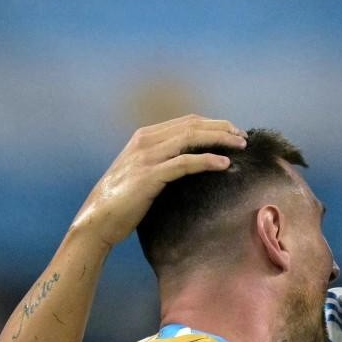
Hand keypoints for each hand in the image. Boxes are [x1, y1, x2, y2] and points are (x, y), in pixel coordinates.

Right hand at [69, 114, 247, 248]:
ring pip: (190, 138)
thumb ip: (162, 162)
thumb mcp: (143, 173)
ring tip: (240, 146)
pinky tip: (224, 164)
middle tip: (243, 137)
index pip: (186, 122)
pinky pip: (184, 163)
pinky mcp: (150, 176)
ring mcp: (147, 157)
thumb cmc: (123, 201)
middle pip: (192, 125)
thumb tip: (190, 163)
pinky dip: (207, 160)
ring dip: (219, 140)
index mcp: (145, 137)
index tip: (233, 132)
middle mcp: (146, 141)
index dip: (213, 124)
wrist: (97, 219)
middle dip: (221, 128)